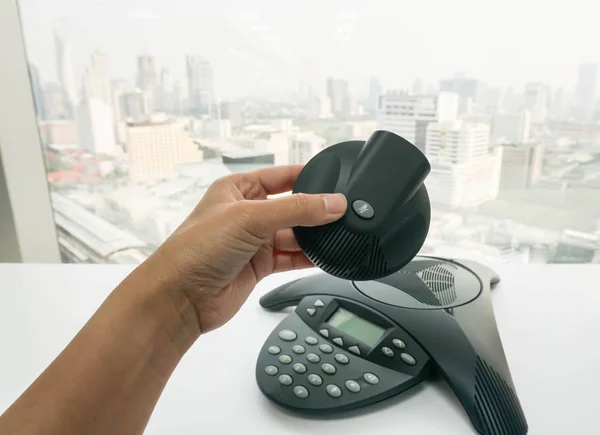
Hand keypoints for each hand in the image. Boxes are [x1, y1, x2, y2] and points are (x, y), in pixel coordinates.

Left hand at [149, 165, 346, 334]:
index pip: (280, 176)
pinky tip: (326, 256)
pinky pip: (291, 258)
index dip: (307, 176)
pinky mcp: (259, 266)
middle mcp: (246, 213)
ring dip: (314, 237)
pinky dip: (309, 258)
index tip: (335, 180)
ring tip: (339, 234)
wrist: (180, 297)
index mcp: (237, 189)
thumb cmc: (195, 249)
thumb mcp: (249, 218)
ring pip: (294, 234)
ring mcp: (253, 241)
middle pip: (291, 207)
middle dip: (314, 211)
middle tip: (341, 212)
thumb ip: (295, 209)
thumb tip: (331, 203)